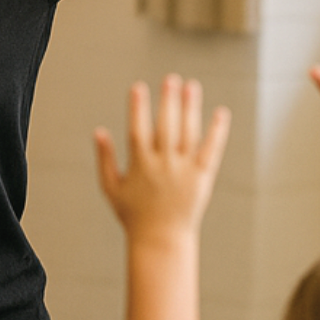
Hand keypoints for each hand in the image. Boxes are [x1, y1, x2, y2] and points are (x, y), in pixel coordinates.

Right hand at [95, 76, 230, 242]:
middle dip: (168, 101)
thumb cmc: (133, 215)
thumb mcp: (111, 188)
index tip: (138, 87)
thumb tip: (98, 131)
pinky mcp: (202, 177)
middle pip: (166, 126)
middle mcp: (162, 165)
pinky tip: (221, 113)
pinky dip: (217, 131)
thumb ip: (104, 159)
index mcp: (139, 165)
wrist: (160, 240)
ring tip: (191, 86)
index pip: (138, 130)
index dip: (138, 108)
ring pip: (188, 133)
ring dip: (190, 108)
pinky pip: (211, 150)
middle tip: (171, 79)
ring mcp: (183, 170)